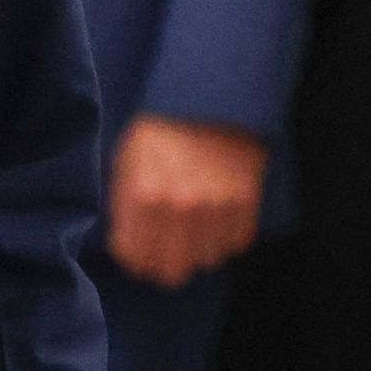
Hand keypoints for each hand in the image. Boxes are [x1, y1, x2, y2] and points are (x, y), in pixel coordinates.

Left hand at [106, 115, 264, 287]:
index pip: (132, 257)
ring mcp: (216, 207)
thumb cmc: (159, 131)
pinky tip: (216, 216)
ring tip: (193, 224)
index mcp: (142, 196)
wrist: (209, 100)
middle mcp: (180, 207)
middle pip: (171, 271)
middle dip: (164, 263)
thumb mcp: (125, 162)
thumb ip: (124, 205)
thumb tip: (127, 245)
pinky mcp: (246, 203)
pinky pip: (235, 243)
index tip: (137, 252)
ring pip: (206, 260)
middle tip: (165, 249)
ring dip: (198, 248)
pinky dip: (225, 236)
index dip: (133, 258)